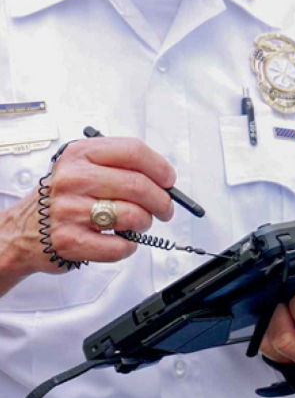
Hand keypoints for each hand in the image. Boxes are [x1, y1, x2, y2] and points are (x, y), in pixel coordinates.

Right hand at [1, 135, 174, 275]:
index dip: (160, 167)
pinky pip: (119, 246)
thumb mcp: (85, 167)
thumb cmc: (62, 198)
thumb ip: (121, 166)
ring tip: (138, 223)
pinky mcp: (69, 240)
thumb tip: (164, 179)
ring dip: (145, 223)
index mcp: (81, 155)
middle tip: (165, 208)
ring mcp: (70, 210)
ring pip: (133, 215)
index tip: (169, 180)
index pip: (133, 151)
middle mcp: (73, 179)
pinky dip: (129, 246)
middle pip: (138, 185)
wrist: (21, 230)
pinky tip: (121, 240)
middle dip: (162, 200)